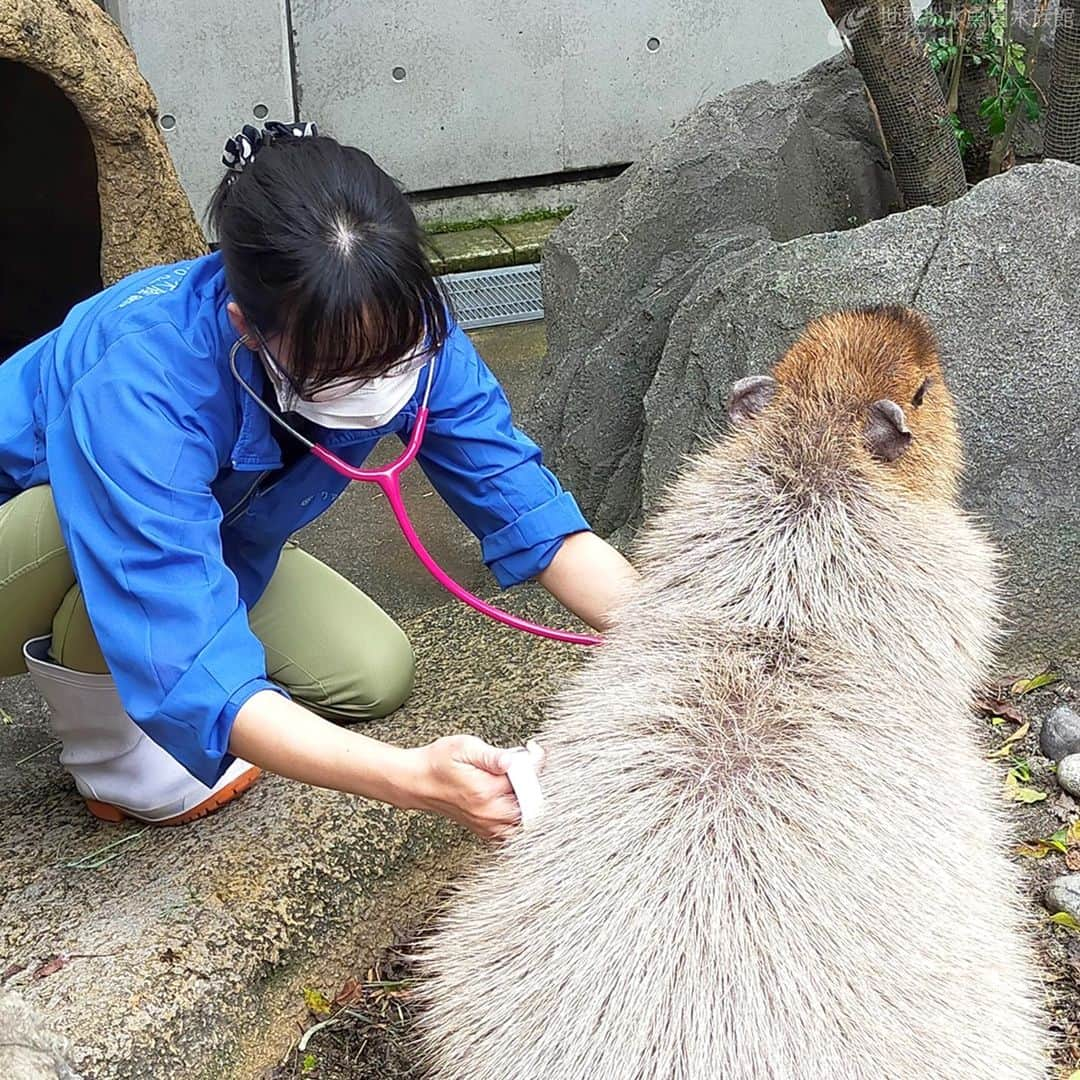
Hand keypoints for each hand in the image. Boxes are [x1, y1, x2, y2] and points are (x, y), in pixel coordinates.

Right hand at [405, 735, 524, 840]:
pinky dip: (519, 815)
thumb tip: (513, 760)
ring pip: (525, 821)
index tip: (533, 750)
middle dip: (534, 784)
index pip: (526, 781)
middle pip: (532, 805)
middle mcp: (488, 813)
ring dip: (529, 802)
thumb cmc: (438, 762)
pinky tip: (511, 796)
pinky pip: (513, 830)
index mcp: (485, 791)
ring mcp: (487, 825)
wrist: (418, 782)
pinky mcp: (486, 831)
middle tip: (525, 766)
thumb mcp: (463, 747)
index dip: (535, 763)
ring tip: (518, 781)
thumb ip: (491, 755)